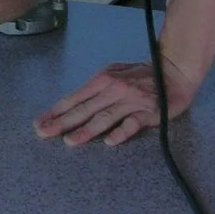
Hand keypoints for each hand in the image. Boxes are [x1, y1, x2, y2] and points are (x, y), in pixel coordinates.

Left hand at [34, 54, 196, 146]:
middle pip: (85, 109)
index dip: (57, 110)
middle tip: (44, 133)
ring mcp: (130, 101)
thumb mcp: (115, 74)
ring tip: (70, 141)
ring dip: (87, 130)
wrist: (175, 71)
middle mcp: (113, 88)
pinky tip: (109, 142)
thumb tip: (73, 104)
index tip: (39, 122)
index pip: (75, 97)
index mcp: (103, 79)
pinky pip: (132, 124)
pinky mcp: (148, 112)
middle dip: (63, 122)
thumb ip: (97, 88)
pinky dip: (121, 132)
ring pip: (105, 117)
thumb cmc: (141, 74)